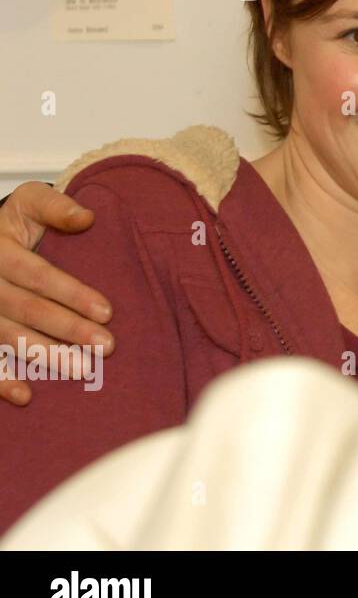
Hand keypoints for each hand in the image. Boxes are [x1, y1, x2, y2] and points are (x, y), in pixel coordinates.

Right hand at [0, 183, 112, 405]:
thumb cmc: (15, 223)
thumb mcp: (31, 202)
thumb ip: (56, 207)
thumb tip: (87, 217)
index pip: (37, 275)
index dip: (71, 293)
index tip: (107, 311)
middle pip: (26, 310)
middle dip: (67, 330)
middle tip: (106, 346)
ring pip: (8, 336)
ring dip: (44, 356)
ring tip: (81, 370)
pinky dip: (1, 380)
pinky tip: (25, 395)